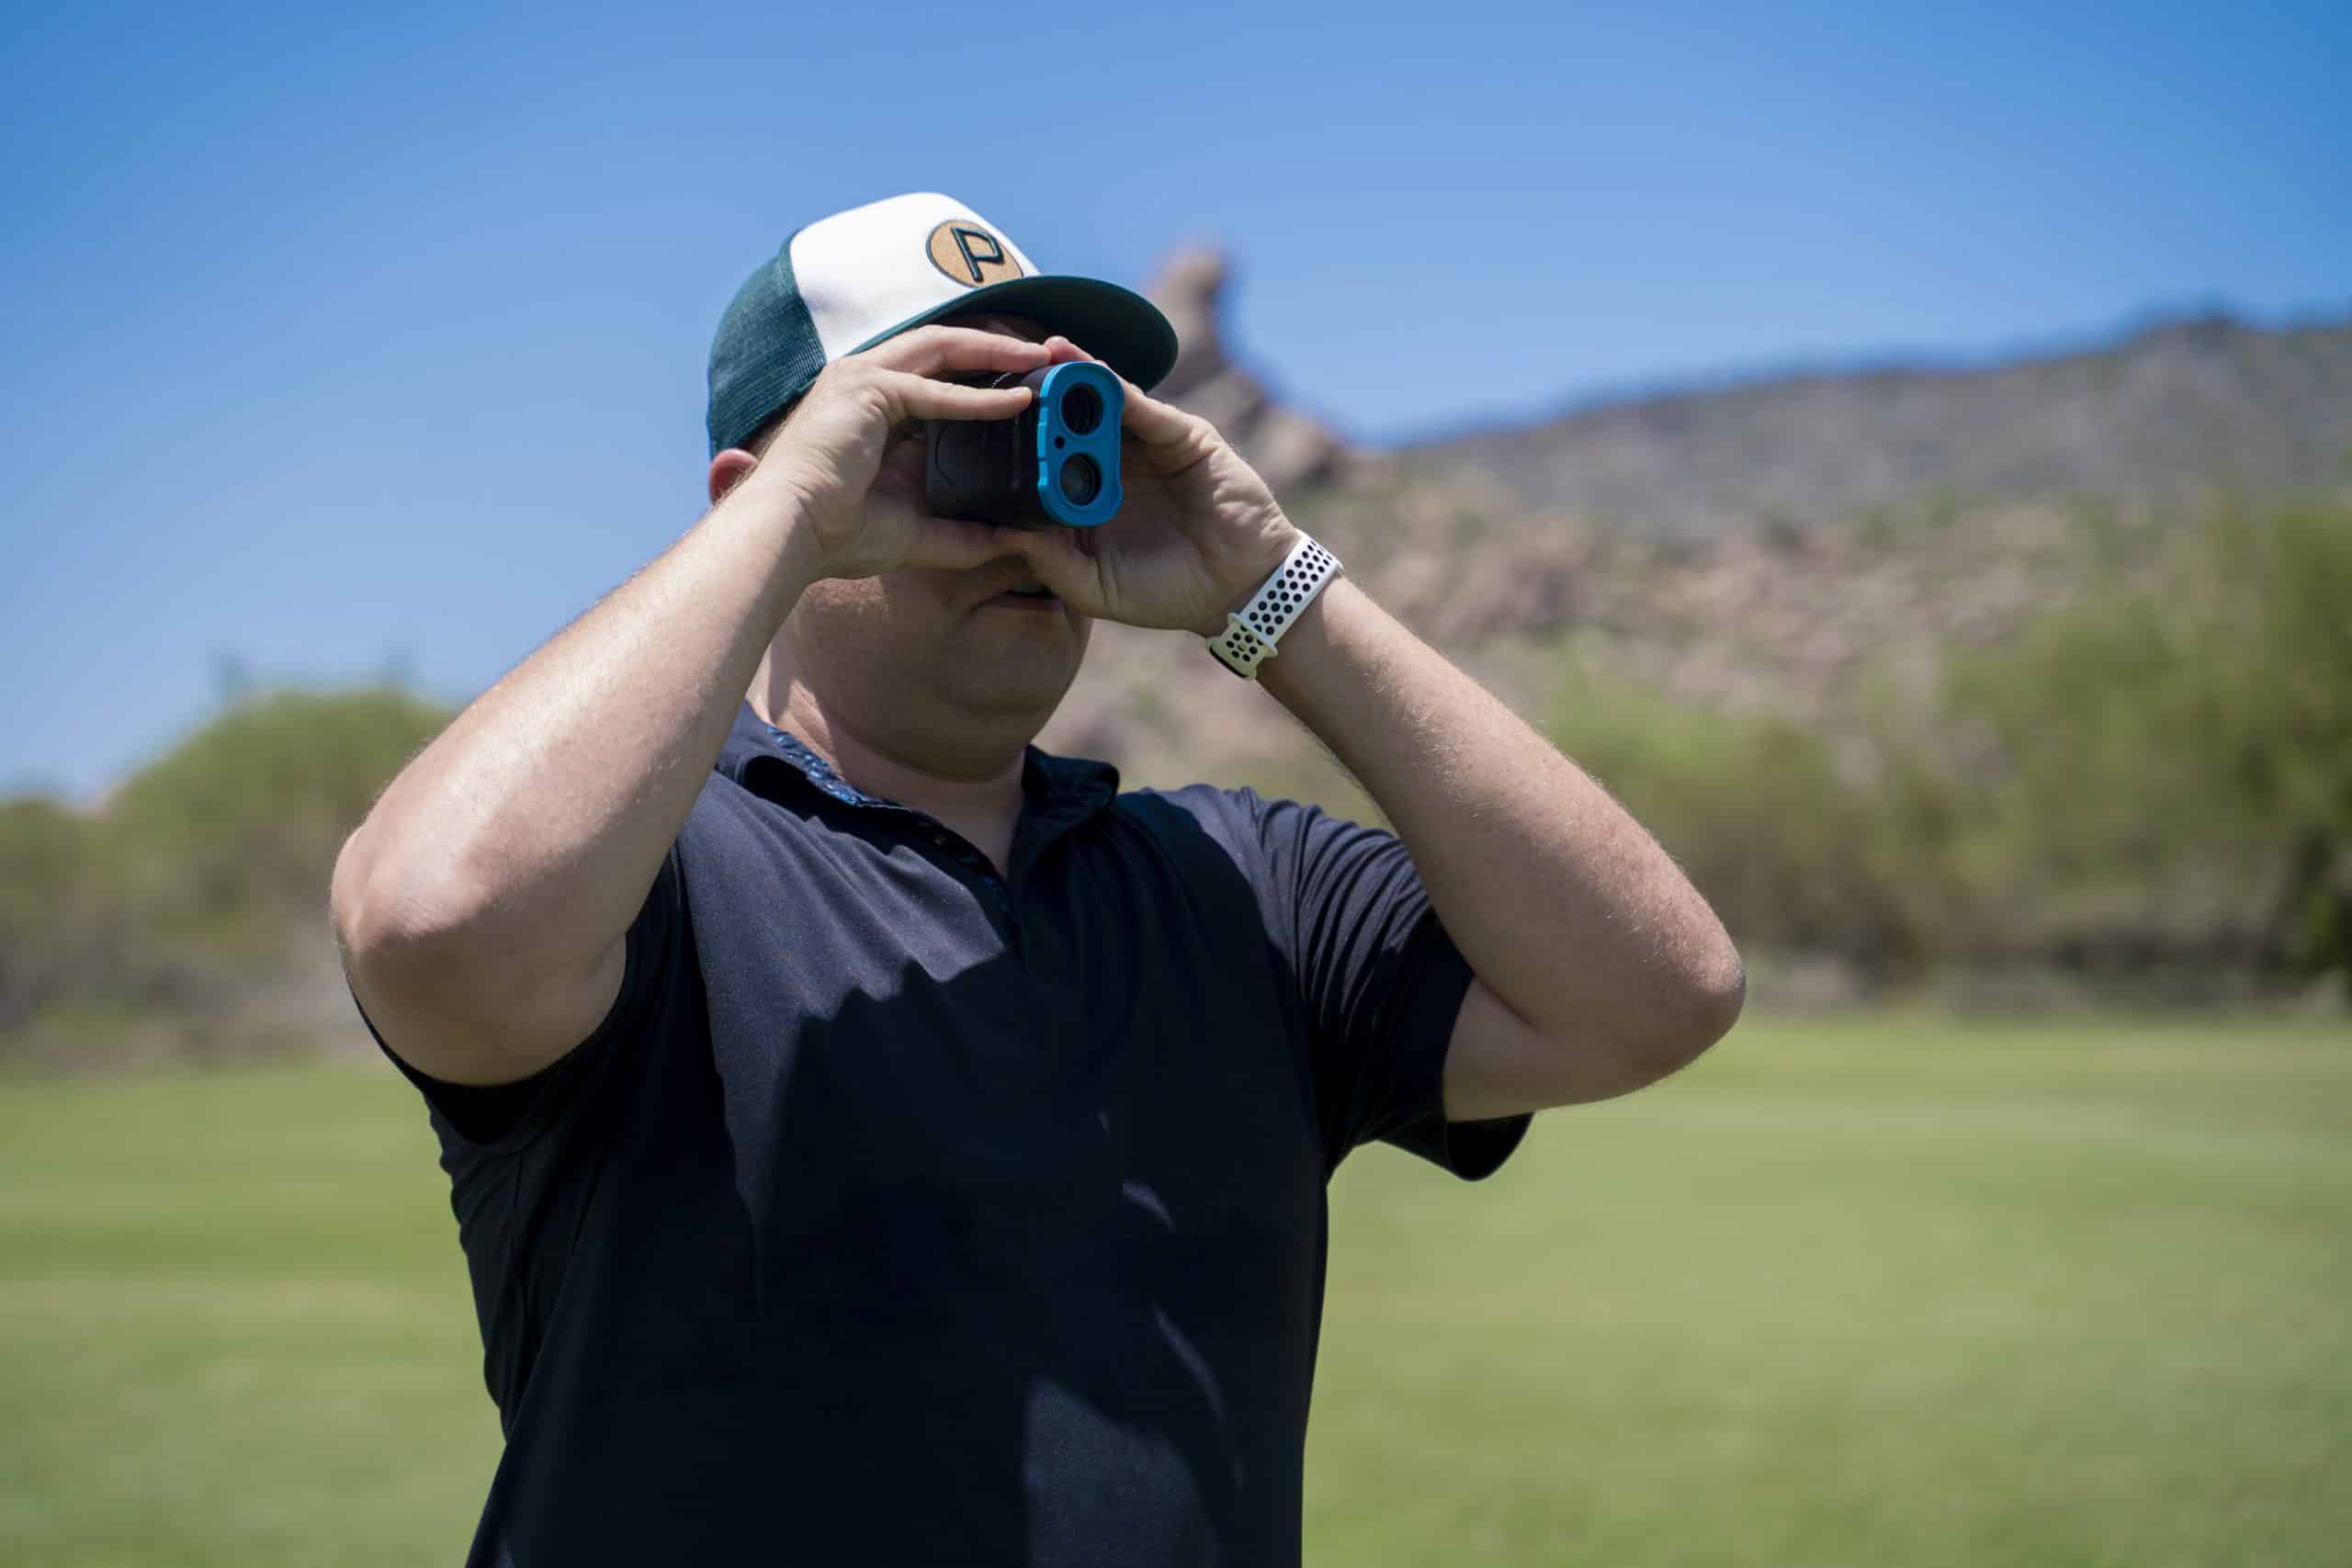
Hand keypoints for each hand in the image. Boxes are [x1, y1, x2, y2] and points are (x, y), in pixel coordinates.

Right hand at [751, 326, 1052, 580]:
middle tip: (1045, 357)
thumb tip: (1013, 542)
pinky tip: (1018, 402)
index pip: (936, 372)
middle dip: (996, 347)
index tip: (1028, 381)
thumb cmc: (836, 535)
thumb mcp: (918, 534)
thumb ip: (965, 535)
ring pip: (942, 348)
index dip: (983, 372)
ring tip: (1040, 361)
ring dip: (995, 352)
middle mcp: (863, 380)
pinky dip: (979, 397)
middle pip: (942, 347)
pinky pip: (935, 389)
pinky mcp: (866, 390)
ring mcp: (862, 377)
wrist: (790, 536)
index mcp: (871, 406)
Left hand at [1005, 344, 1298, 635]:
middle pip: (1068, 421)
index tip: (975, 423)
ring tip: (1041, 353)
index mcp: (1086, 499)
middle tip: (1000, 368)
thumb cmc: (1169, 593)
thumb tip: (1004, 536)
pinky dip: (1116, 386)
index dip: (1014, 442)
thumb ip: (1053, 566)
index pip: (1043, 462)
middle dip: (1038, 394)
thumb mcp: (1098, 589)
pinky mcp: (1179, 435)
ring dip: (1073, 375)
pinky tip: (1088, 370)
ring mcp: (1144, 446)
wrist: (1241, 589)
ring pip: (1102, 402)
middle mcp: (1111, 465)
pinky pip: (1142, 406)